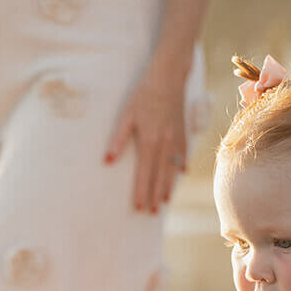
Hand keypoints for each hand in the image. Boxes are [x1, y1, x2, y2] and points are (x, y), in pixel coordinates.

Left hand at [105, 67, 187, 214]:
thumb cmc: (144, 94)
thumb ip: (118, 139)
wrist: (169, 78)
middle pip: (158, 176)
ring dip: (168, 186)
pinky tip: (180, 175)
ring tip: (164, 201)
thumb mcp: (126, 115)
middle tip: (151, 212)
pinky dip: (181, 166)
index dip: (141, 191)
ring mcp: (176, 139)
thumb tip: (108, 160)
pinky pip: (182, 154)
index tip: (138, 207)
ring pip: (172, 169)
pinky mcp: (183, 132)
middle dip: (154, 195)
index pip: (143, 173)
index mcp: (149, 142)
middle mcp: (164, 145)